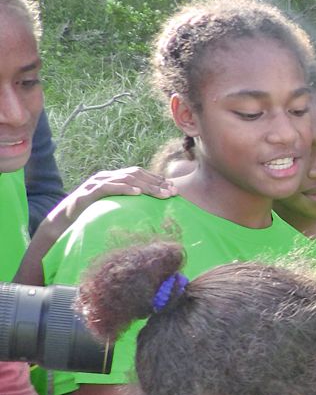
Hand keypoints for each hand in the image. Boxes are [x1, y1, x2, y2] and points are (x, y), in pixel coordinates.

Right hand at [54, 167, 176, 227]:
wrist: (63, 220)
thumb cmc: (90, 214)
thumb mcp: (113, 206)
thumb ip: (127, 202)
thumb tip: (150, 208)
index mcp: (113, 178)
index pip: (139, 174)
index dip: (157, 179)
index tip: (174, 188)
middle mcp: (105, 177)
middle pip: (135, 175)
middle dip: (156, 183)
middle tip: (173, 192)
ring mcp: (96, 183)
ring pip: (125, 179)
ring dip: (146, 186)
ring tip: (161, 194)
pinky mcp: (88, 193)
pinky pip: (108, 188)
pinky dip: (124, 188)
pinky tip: (137, 193)